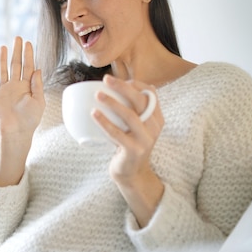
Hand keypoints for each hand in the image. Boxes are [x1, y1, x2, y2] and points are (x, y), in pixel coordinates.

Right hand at [0, 36, 44, 136]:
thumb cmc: (30, 120)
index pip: (28, 67)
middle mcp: (15, 86)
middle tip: (18, 38)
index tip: (28, 43)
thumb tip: (37, 69)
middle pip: (16, 65)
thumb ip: (37, 85)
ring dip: (2, 59)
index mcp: (26, 87)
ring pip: (3, 71)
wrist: (16, 132)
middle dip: (17, 52)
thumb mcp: (39, 102)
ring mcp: (3, 91)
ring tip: (3, 47)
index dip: (28, 55)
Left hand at [92, 75, 164, 225]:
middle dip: (123, 87)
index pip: (151, 94)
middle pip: (141, 100)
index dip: (136, 83)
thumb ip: (132, 109)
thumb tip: (118, 86)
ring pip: (130, 115)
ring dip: (112, 102)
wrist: (131, 173)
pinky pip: (117, 133)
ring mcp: (145, 139)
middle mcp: (155, 127)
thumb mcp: (136, 126)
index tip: (118, 79)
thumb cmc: (128, 144)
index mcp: (157, 118)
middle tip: (106, 79)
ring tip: (98, 95)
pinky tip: (94, 113)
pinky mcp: (134, 150)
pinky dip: (104, 122)